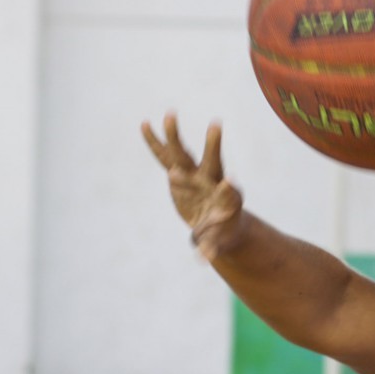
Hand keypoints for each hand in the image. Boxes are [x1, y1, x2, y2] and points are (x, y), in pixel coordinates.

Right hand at [140, 113, 246, 259]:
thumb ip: (211, 247)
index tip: (230, 183)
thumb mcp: (218, 242)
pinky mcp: (178, 174)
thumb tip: (204, 258)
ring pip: (185, 153)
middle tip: (216, 125)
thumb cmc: (223, 233)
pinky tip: (144, 124)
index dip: (230, 189)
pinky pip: (165, 156)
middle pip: (212, 161)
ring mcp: (194, 174)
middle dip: (214, 145)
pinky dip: (155, 142)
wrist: (220, 223)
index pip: (230, 192)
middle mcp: (211, 180)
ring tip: (169, 115)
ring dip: (176, 136)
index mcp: (226, 198)